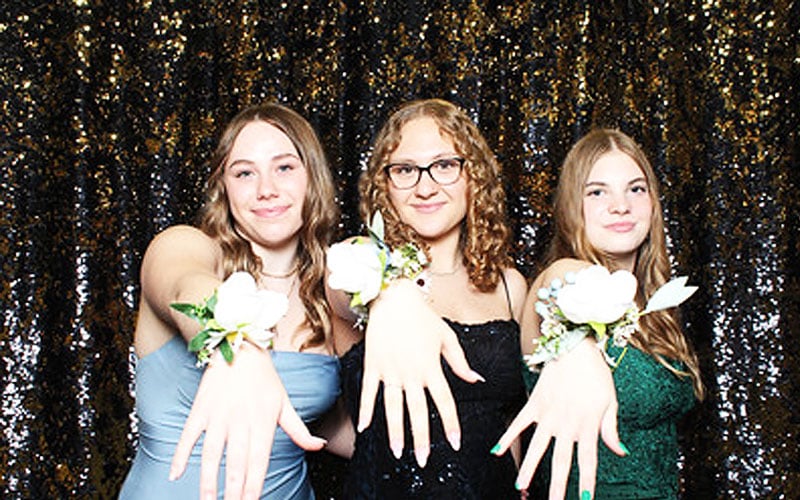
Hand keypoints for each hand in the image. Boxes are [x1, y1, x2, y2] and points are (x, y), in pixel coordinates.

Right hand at [169, 344, 325, 498]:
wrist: (240, 346)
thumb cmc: (265, 379)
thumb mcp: (285, 403)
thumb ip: (300, 430)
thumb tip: (320, 446)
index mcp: (263, 421)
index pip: (259, 461)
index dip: (255, 486)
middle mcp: (241, 420)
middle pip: (237, 462)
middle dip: (234, 490)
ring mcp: (219, 415)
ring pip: (212, 454)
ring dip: (209, 480)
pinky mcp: (200, 409)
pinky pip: (188, 435)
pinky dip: (180, 454)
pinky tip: (175, 474)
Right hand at [358, 279, 482, 466]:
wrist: (393, 297)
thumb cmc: (423, 317)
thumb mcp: (447, 336)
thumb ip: (460, 361)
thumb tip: (477, 380)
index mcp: (431, 367)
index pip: (444, 401)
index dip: (450, 424)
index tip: (455, 443)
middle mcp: (410, 372)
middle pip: (417, 412)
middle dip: (421, 439)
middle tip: (424, 461)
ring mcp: (389, 370)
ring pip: (393, 407)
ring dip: (395, 431)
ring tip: (397, 453)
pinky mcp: (373, 365)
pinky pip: (368, 392)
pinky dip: (365, 410)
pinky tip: (363, 428)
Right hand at [492, 338, 625, 498]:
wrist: (574, 346)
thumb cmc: (596, 374)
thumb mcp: (611, 401)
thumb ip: (611, 429)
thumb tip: (620, 452)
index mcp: (587, 426)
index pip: (588, 462)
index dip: (586, 482)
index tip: (584, 499)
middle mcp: (566, 424)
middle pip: (561, 462)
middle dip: (557, 487)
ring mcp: (548, 415)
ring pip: (537, 447)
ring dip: (529, 468)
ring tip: (522, 487)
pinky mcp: (534, 403)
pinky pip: (519, 423)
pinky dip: (507, 437)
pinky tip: (497, 451)